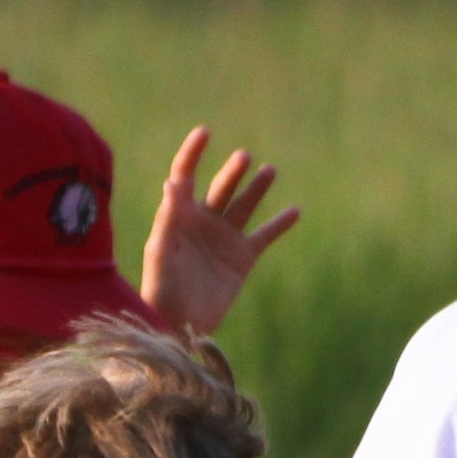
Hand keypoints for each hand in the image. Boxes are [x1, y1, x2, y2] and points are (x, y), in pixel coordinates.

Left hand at [138, 128, 300, 336]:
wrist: (179, 325)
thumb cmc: (161, 288)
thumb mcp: (161, 252)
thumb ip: (168, 217)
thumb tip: (173, 182)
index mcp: (179, 215)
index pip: (186, 174)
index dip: (193, 153)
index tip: (204, 133)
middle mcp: (203, 221)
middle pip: (222, 187)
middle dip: (232, 171)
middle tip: (243, 158)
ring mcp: (224, 238)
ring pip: (245, 205)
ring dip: (257, 188)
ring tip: (269, 170)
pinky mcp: (242, 258)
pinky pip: (265, 236)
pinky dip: (280, 224)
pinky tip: (295, 211)